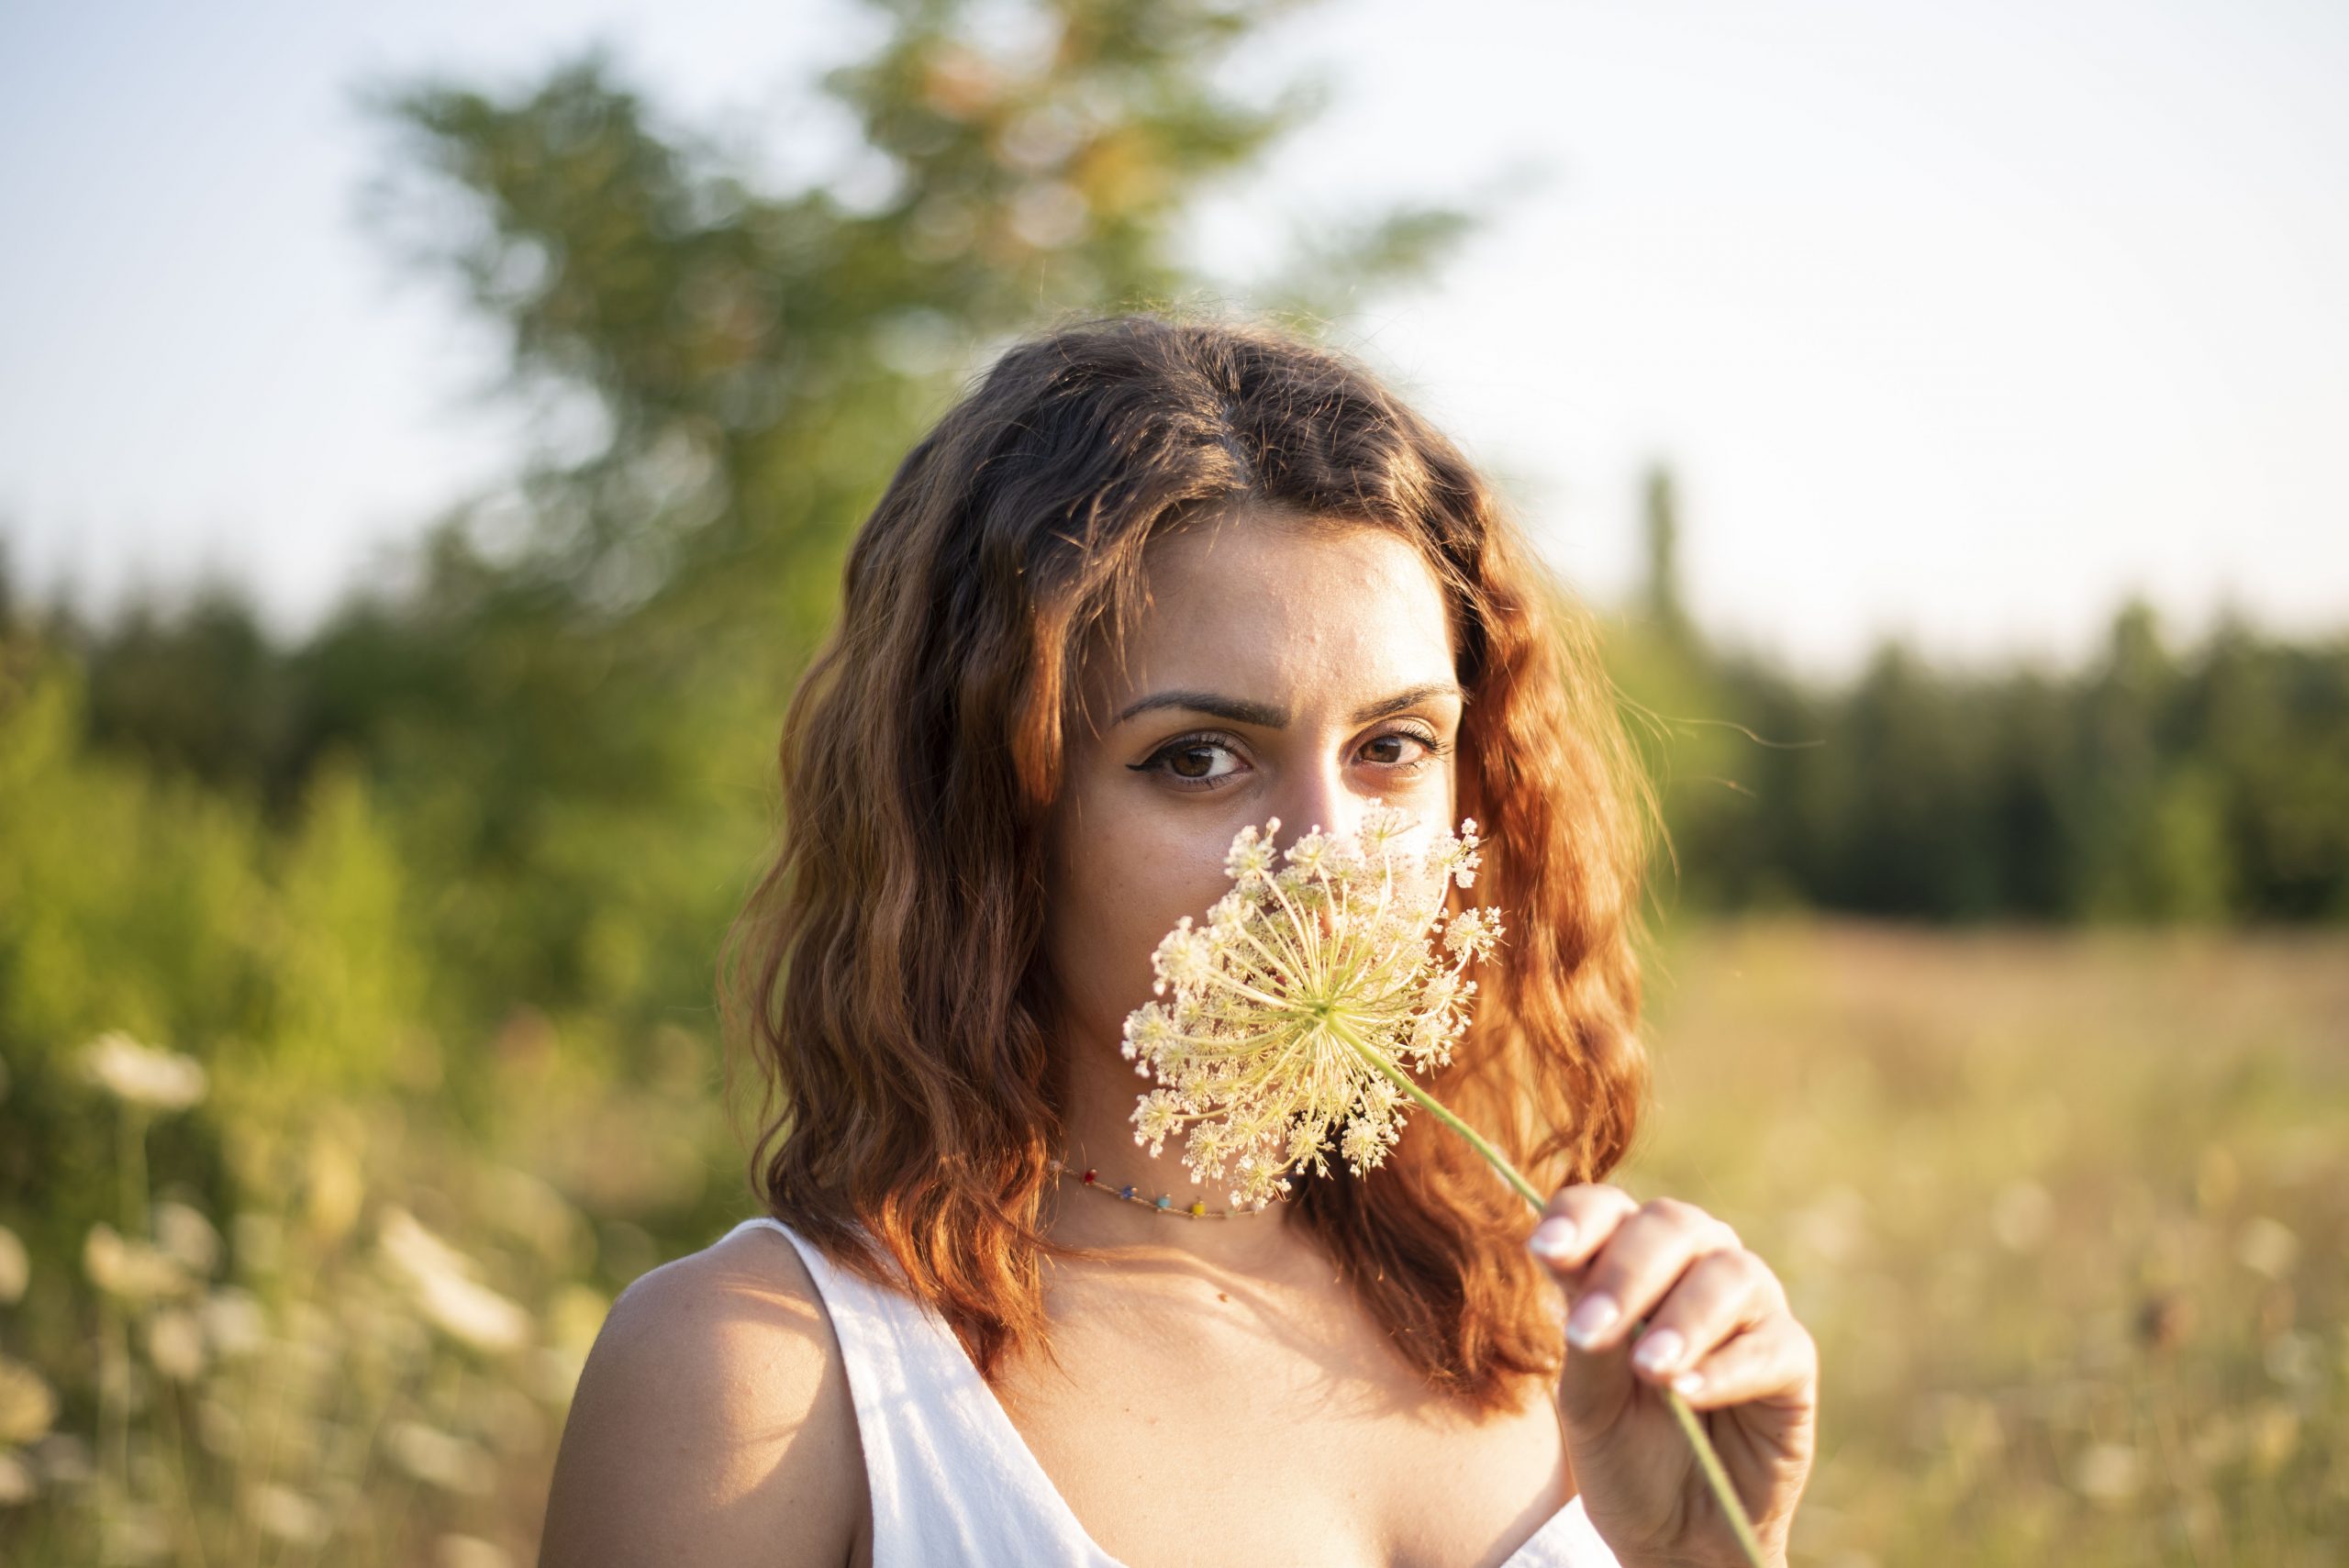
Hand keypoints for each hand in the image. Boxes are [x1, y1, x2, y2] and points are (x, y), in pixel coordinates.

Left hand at [1527, 1185, 1816, 1567]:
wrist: (1676, 1534)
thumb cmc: (1624, 1451)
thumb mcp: (1588, 1401)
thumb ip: (1588, 1338)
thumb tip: (1572, 1270)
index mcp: (1628, 1261)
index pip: (1606, 1209)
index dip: (1578, 1218)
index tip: (1545, 1250)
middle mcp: (1692, 1266)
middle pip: (1671, 1226)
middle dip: (1626, 1274)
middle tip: (1590, 1329)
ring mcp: (1749, 1307)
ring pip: (1729, 1274)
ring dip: (1683, 1317)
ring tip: (1648, 1368)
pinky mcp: (1791, 1359)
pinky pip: (1771, 1344)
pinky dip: (1727, 1367)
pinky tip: (1688, 1392)